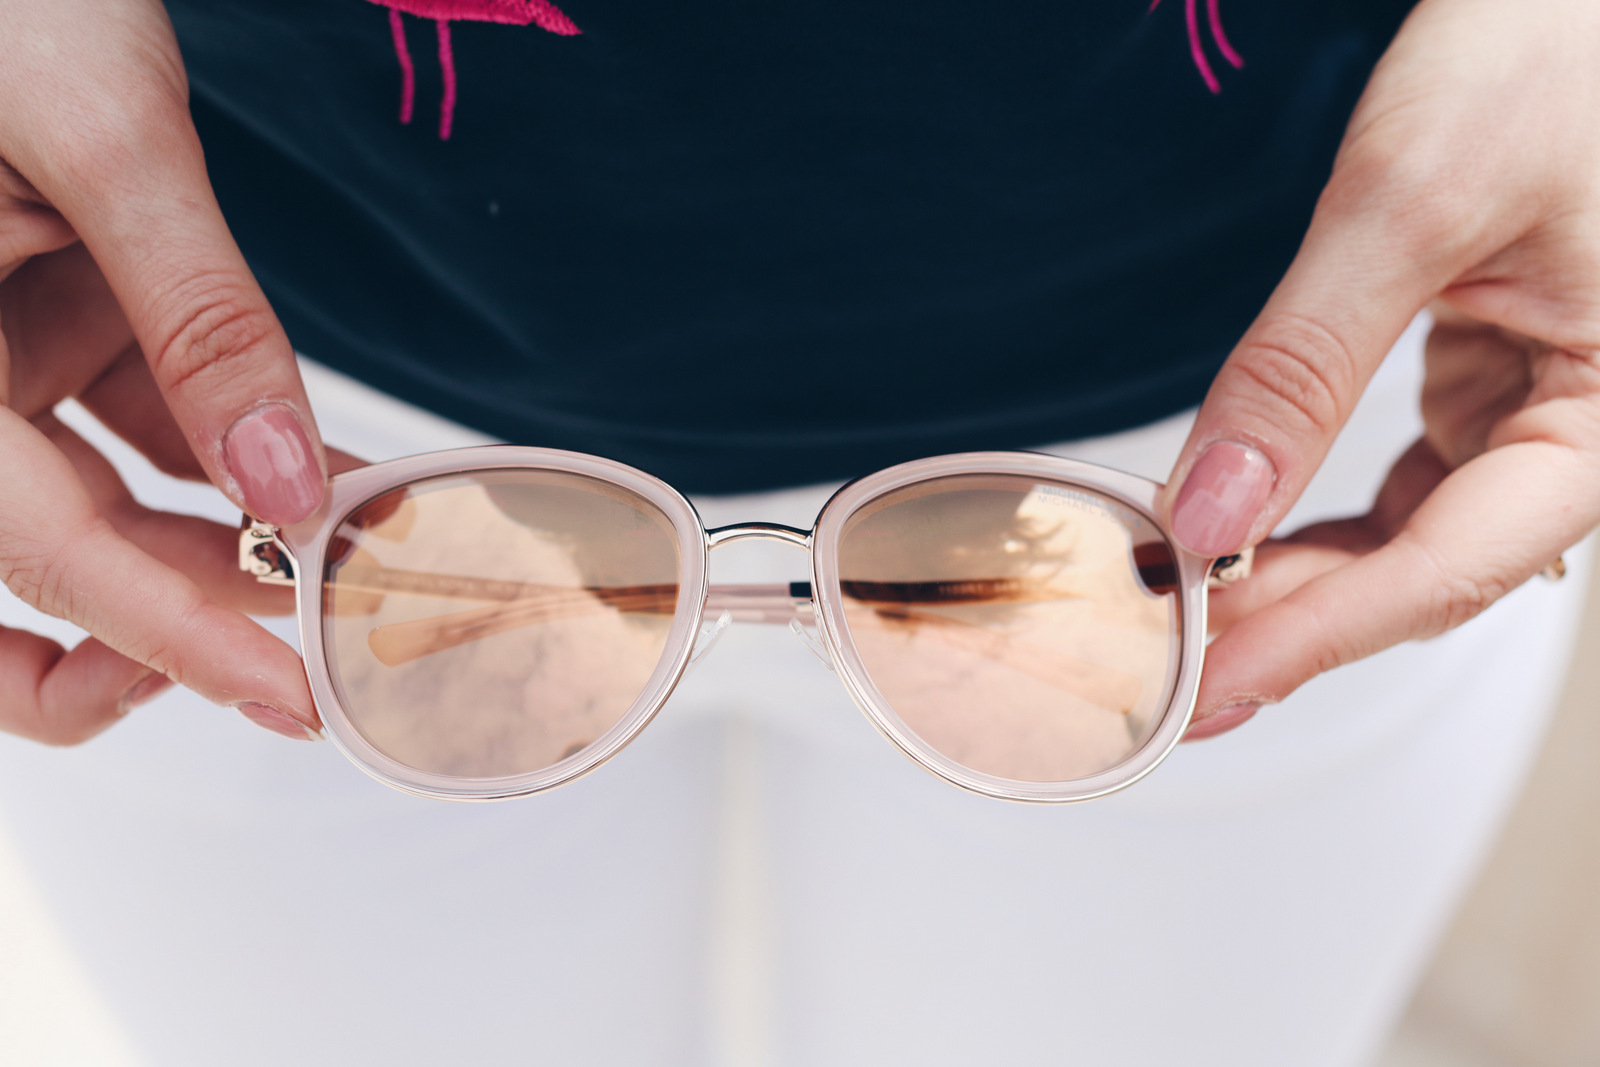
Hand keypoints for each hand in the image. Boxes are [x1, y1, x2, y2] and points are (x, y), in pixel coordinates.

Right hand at [0, 0, 326, 743]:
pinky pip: (131, 437)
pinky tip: (331, 484)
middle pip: (40, 575)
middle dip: (181, 626)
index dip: (166, 640)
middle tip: (325, 646)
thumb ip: (198, 317)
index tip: (288, 699)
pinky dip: (228, 472)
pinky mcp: (45, 330)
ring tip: (353, 570)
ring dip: (215, 560)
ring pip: (87, 525)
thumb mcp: (102, 134)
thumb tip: (290, 487)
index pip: (38, 549)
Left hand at [1162, 0, 1599, 739]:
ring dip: (1303, 575)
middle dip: (1296, 619)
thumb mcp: (1411, 204)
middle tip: (1169, 666)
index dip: (1318, 638)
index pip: (1453, 569)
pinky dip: (1323, 510)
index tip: (1207, 688)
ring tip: (1191, 613)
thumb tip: (1210, 514)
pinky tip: (1248, 531)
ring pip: (1415, 535)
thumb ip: (1303, 367)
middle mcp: (1589, 428)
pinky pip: (1412, 478)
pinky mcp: (1499, 375)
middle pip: (1431, 571)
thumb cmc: (1554, 46)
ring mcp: (1546, 407)